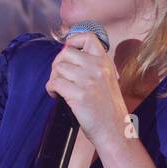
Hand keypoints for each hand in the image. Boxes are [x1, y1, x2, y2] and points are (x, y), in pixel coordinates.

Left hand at [45, 31, 129, 153]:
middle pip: (66, 53)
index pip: (88, 37)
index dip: (72, 41)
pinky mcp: (79, 95)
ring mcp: (88, 81)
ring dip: (54, 78)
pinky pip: (55, 83)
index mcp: (105, 62)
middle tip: (59, 77)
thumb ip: (92, 66)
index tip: (67, 54)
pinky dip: (51, 89)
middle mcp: (98, 68)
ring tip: (59, 89)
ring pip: (58, 68)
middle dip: (57, 64)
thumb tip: (67, 55)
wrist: (115, 130)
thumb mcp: (107, 80)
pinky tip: (57, 96)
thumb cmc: (108, 108)